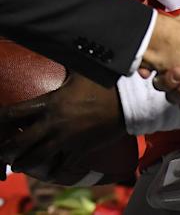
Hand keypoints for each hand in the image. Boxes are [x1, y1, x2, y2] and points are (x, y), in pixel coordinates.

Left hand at [0, 73, 123, 177]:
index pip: (13, 113)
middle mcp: (54, 124)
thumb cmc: (106, 83)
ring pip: (36, 158)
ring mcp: (66, 139)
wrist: (130, 101)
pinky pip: (61, 166)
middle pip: (19, 143)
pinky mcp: (80, 150)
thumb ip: (65, 65)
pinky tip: (49, 169)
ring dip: (24, 163)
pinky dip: (53, 169)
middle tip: (2, 152)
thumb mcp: (82, 71)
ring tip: (19, 165)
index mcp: (51, 103)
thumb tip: (58, 46)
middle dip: (6, 150)